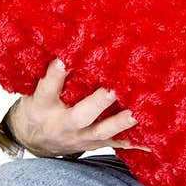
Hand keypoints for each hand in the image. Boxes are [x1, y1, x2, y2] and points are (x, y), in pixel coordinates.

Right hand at [8, 58, 151, 156]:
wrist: (34, 141)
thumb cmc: (38, 106)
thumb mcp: (33, 89)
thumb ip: (49, 73)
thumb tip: (68, 41)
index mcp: (42, 105)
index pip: (48, 88)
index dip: (56, 74)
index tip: (65, 60)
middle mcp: (62, 123)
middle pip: (81, 115)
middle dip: (98, 102)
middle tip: (113, 89)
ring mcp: (80, 137)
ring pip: (103, 131)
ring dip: (121, 122)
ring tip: (138, 112)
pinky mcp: (94, 143)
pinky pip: (116, 143)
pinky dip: (136, 143)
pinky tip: (153, 142)